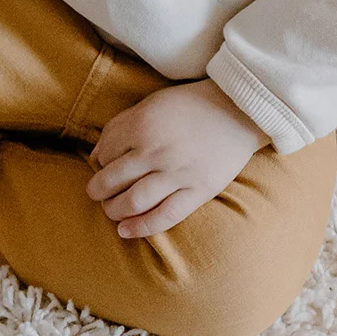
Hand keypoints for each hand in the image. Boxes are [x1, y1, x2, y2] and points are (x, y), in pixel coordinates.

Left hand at [86, 79, 266, 238]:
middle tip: (97, 193)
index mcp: (142, 125)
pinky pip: (164, 216)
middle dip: (98, 190)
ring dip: (113, 210)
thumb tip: (97, 156)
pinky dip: (140, 227)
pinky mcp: (198, 191)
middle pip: (111, 180)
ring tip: (110, 210)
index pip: (104, 153)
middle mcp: (156, 151)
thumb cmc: (191, 106)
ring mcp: (177, 174)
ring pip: (132, 202)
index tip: (104, 166)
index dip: (99, 162)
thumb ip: (122, 126)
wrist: (239, 111)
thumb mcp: (151, 104)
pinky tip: (125, 231)